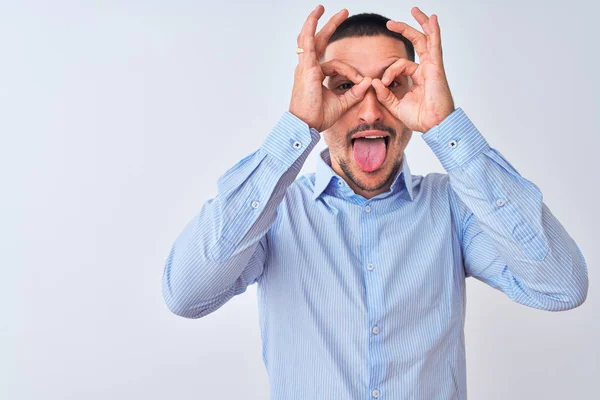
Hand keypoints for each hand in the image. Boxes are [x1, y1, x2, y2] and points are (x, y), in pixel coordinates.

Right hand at [289, 5, 371, 131]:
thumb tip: (369, 82)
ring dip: (316, 22)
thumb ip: (355, 92)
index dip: (350, 72)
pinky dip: (310, 30)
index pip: (335, 65)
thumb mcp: (342, 103)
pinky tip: (314, 18)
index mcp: (315, 76)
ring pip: (309, 39)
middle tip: (344, 12)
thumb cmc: (318, 117)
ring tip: (322, 8)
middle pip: (318, 41)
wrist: (306, 125)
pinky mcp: (306, 68)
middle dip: (330, 26)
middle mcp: (308, 68)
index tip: (361, 82)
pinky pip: (309, 45)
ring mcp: (305, 67)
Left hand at [371, 7, 454, 132]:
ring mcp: (432, 66)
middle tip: (389, 23)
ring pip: (425, 39)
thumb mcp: (396, 105)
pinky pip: (434, 45)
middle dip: (404, 30)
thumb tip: (373, 82)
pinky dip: (433, 31)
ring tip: (413, 9)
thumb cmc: (420, 118)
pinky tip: (431, 19)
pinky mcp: (435, 67)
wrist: (433, 125)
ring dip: (419, 24)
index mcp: (418, 77)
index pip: (399, 66)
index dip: (388, 72)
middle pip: (417, 43)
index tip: (381, 83)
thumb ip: (384, 94)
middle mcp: (426, 69)